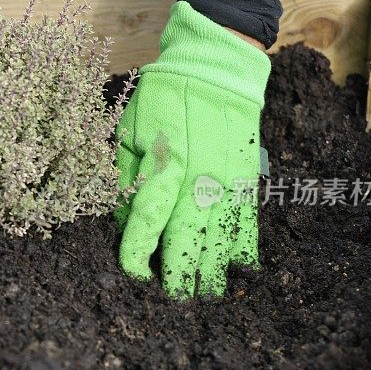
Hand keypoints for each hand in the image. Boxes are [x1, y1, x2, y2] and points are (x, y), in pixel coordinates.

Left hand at [115, 1, 270, 297]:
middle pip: (187, 244)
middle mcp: (198, 182)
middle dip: (177, 278)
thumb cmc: (162, 98)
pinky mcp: (246, 181)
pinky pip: (246, 224)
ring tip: (202, 296)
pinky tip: (238, 270)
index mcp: (164, 168)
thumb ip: (124, 177)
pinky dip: (242, 250)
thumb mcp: (128, 131)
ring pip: (219, 241)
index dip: (138, 258)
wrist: (214, 68)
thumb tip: (125, 221)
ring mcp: (227, 184)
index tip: (134, 276)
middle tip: (170, 302)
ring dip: (211, 273)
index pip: (147, 226)